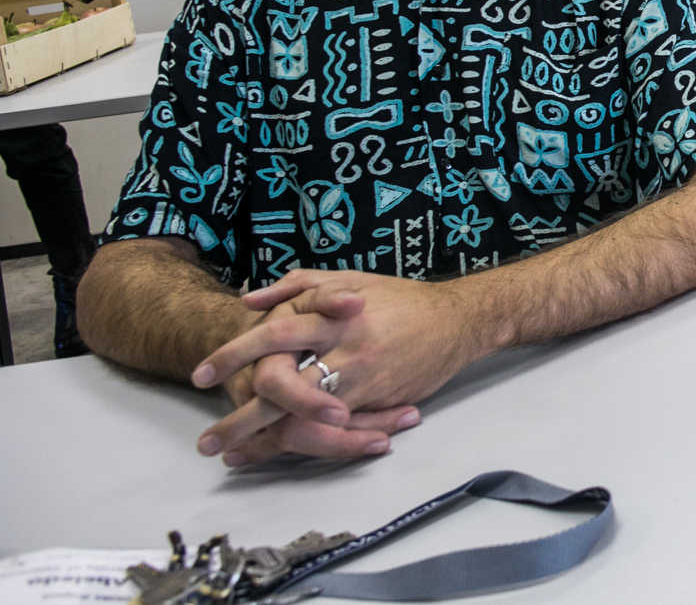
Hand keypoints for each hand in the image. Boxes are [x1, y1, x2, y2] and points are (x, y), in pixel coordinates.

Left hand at [194, 269, 481, 465]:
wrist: (457, 320)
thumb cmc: (399, 298)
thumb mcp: (350, 278)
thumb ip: (299, 285)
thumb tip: (248, 301)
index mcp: (328, 314)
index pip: (270, 335)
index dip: (232, 356)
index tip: (200, 376)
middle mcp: (341, 346)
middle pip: (279, 385)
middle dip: (238, 418)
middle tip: (208, 441)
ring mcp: (360, 376)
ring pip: (302, 416)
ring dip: (263, 440)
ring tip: (232, 456)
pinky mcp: (377, 399)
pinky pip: (335, 427)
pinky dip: (304, 443)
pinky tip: (278, 452)